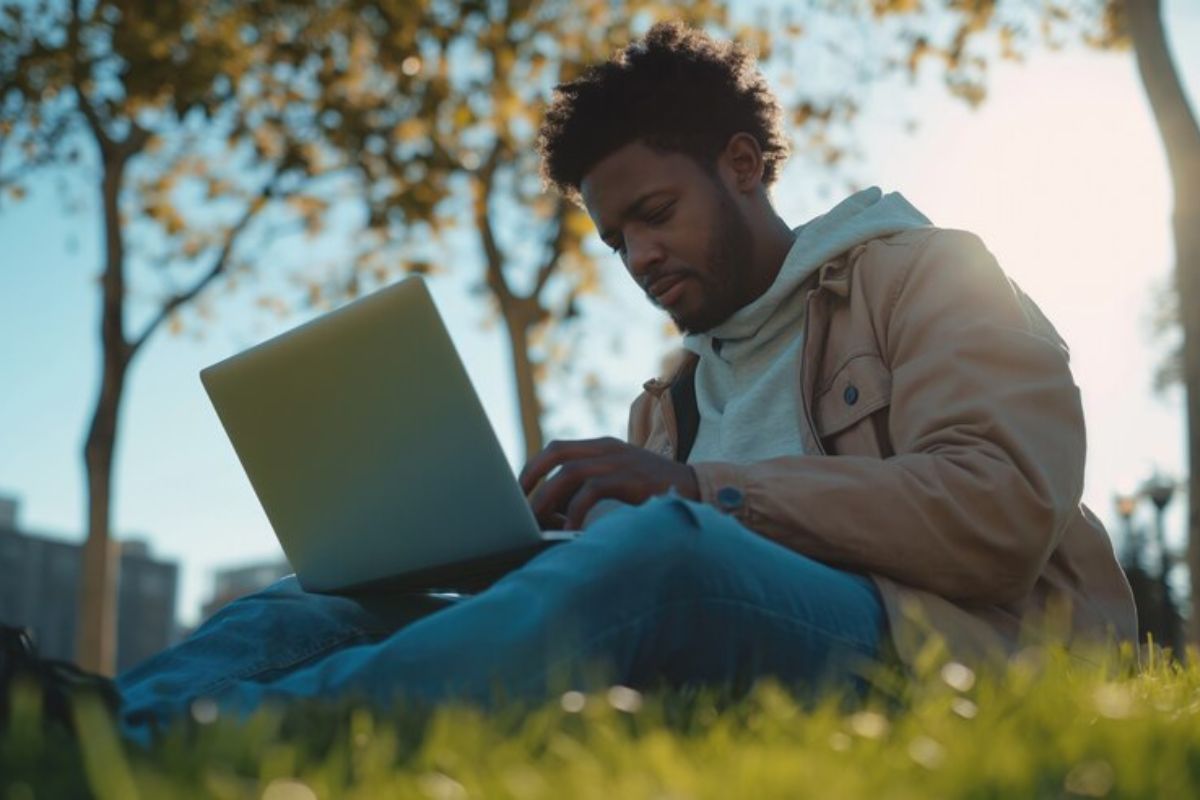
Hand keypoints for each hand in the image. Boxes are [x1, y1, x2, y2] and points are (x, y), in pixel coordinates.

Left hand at [518, 437, 699, 530]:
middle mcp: (606, 448)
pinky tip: (571, 529)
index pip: (557, 448)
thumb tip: (554, 512)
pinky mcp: (630, 478)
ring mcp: (618, 461)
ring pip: (569, 472)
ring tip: (537, 521)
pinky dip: (576, 510)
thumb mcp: (618, 481)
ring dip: (548, 497)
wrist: (698, 490)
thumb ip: (589, 487)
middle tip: (518, 504)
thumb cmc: (653, 491)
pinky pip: (592, 490)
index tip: (520, 490)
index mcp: (601, 446)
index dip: (534, 467)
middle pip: (556, 452)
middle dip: (532, 476)